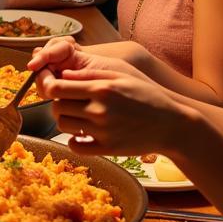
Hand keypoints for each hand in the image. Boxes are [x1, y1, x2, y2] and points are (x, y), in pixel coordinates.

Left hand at [29, 39, 184, 151]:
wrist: (172, 124)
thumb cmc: (147, 94)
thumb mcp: (121, 74)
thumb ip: (90, 73)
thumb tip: (63, 74)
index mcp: (100, 88)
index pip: (57, 88)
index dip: (50, 86)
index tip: (55, 87)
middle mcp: (99, 110)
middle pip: (57, 107)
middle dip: (58, 103)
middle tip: (69, 102)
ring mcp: (102, 131)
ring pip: (63, 126)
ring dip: (66, 120)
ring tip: (79, 116)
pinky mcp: (107, 148)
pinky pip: (76, 146)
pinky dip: (74, 140)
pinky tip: (82, 133)